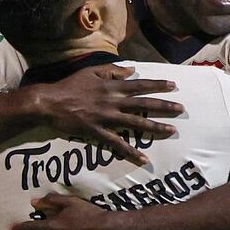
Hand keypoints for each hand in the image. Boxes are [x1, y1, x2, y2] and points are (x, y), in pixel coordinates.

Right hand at [34, 65, 182, 164]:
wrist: (48, 102)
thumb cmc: (69, 85)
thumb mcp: (90, 72)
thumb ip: (112, 70)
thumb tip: (131, 70)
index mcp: (112, 86)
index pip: (140, 85)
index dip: (158, 85)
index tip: (174, 86)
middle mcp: (113, 101)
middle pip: (144, 104)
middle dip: (164, 106)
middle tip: (181, 109)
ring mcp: (106, 117)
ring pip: (136, 123)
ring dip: (155, 127)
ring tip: (171, 130)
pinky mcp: (97, 132)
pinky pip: (117, 143)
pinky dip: (130, 152)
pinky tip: (143, 159)